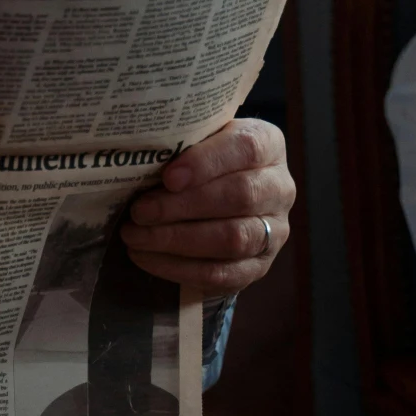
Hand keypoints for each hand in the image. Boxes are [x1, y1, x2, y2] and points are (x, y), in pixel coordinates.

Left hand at [123, 117, 293, 293]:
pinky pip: (222, 273)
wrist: (217, 197)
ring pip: (233, 238)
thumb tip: (142, 162)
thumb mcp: (197, 141)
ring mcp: (274, 231)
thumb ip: (182, 145)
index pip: (246, 148)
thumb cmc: (200, 163)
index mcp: (268, 145)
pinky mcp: (258, 266)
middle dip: (183, 206)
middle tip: (140, 211)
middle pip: (240, 196)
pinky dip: (179, 267)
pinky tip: (146, 257)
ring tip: (136, 236)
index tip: (168, 177)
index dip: (206, 163)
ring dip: (177, 239)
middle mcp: (279, 188)